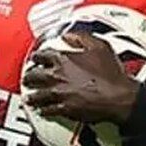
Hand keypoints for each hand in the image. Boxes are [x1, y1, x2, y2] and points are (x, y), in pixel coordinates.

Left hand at [21, 32, 138, 123]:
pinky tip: (41, 110)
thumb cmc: (111, 74)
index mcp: (63, 59)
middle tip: (27, 78)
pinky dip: (43, 110)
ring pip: (37, 95)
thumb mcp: (99, 46)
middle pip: (34, 76)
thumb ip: (81, 37)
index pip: (41, 55)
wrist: (118, 97)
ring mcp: (59, 94)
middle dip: (29, 77)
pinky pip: (48, 110)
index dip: (37, 56)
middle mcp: (57, 76)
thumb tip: (69, 35)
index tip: (36, 58)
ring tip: (29, 97)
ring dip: (32, 96)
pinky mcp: (64, 109)